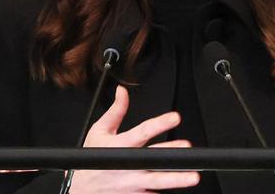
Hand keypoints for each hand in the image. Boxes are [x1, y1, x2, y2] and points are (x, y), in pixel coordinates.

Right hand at [69, 85, 199, 192]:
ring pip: (157, 181)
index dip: (159, 123)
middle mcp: (129, 164)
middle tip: (187, 148)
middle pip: (153, 158)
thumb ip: (116, 111)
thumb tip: (122, 91)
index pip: (143, 131)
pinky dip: (162, 192)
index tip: (175, 117)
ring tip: (193, 176)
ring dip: (176, 179)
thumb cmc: (91, 159)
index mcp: (121, 145)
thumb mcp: (99, 131)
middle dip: (171, 154)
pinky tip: (178, 186)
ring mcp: (133, 183)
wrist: (82, 189)